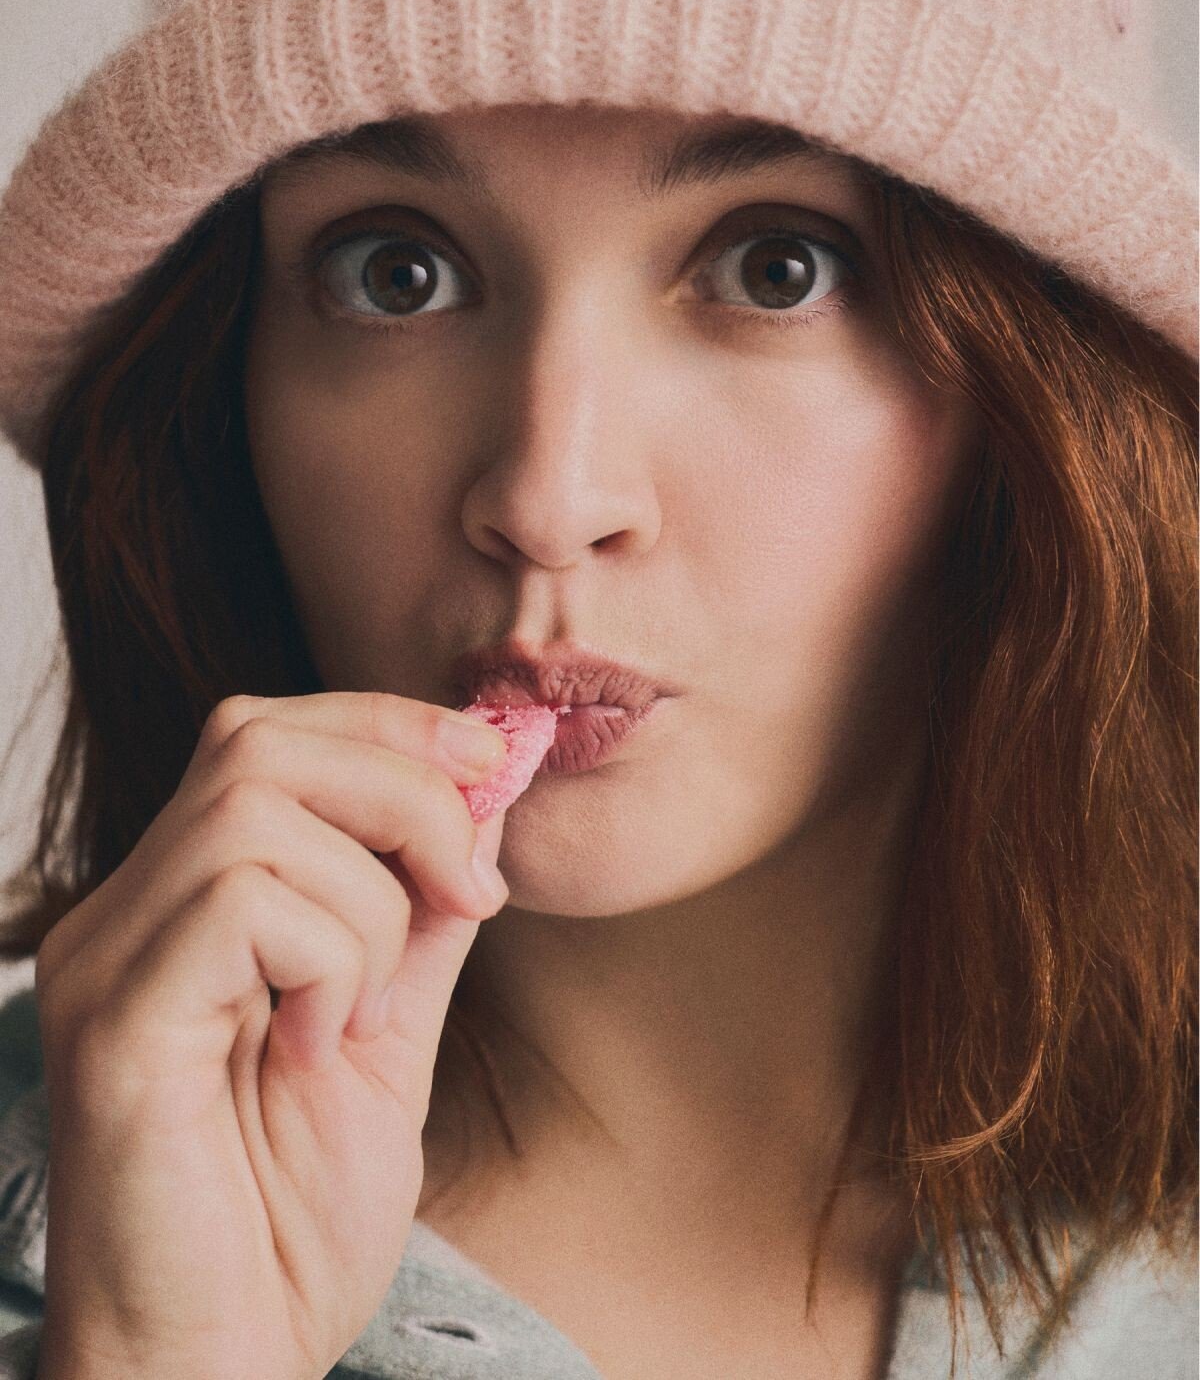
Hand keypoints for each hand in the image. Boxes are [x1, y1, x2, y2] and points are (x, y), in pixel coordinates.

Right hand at [33, 691, 513, 1379]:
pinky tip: (318, 1048)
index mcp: (185, 908)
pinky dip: (329, 959)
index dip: (387, 727)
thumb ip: (423, 921)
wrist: (221, 1369)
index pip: (267, 736)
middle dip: (399, 780)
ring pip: (257, 805)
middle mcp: (126, 913)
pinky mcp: (112, 1021)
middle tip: (468, 883)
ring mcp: (108, 959)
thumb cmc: (291, 1223)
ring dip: (370, 899)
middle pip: (256, 737)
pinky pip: (242, 901)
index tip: (491, 767)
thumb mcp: (390, 1037)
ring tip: (370, 1011)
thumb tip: (481, 805)